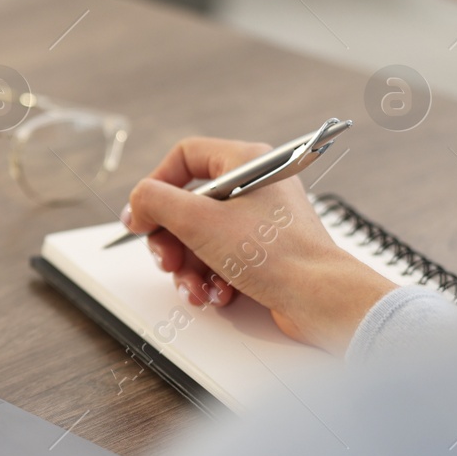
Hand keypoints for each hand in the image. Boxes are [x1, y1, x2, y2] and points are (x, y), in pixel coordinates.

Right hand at [124, 137, 396, 354]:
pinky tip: (217, 294)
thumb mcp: (199, 221)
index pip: (185, 156)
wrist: (319, 298)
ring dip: (188, 267)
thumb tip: (137, 202)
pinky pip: (220, 258)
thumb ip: (156, 202)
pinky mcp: (263, 251)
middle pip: (188, 204)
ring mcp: (260, 220)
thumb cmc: (275, 255)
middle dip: (171, 240)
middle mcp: (255, 186)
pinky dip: (211, 278)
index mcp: (246, 162)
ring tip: (194, 287)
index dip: (156, 185)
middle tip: (166, 261)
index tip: (143, 216)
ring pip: (200, 237)